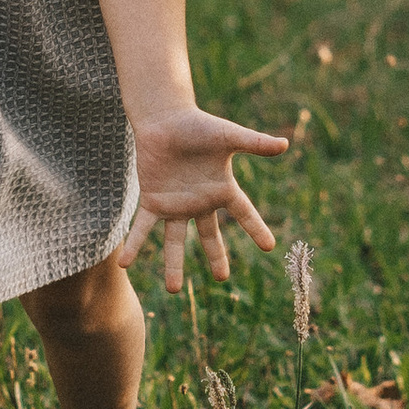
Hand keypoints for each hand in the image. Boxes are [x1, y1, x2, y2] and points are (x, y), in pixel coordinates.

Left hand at [119, 103, 285, 293]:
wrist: (164, 118)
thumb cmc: (198, 125)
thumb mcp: (229, 136)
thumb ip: (254, 143)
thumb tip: (285, 144)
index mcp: (221, 189)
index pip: (244, 213)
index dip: (257, 229)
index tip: (270, 247)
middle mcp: (199, 202)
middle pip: (209, 236)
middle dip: (216, 257)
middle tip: (222, 278)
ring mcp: (175, 204)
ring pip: (175, 241)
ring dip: (173, 265)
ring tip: (172, 290)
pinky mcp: (152, 201)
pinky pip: (143, 228)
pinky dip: (135, 245)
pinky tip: (124, 263)